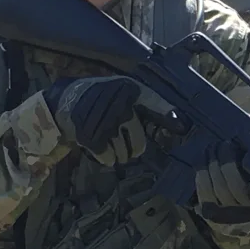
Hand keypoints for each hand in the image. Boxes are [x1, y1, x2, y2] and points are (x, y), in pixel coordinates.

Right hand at [44, 77, 175, 166]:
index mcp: (129, 90)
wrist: (68, 99)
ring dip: (120, 155)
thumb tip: (180, 122)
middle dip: (135, 150)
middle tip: (130, 151)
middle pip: (138, 142)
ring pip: (123, 153)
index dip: (166, 112)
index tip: (182, 124)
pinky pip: (107, 157)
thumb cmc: (104, 97)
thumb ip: (151, 104)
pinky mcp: (90, 136)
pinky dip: (107, 158)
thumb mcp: (127, 92)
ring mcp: (105, 122)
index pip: (152, 101)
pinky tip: (104, 152)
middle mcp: (119, 105)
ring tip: (114, 148)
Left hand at [195, 138, 249, 224]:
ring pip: (218, 187)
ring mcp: (228, 216)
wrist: (245, 209)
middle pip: (235, 189)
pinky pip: (203, 190)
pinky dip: (202, 171)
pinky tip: (204, 158)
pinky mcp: (210, 213)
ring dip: (213, 163)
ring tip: (214, 147)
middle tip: (226, 144)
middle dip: (227, 163)